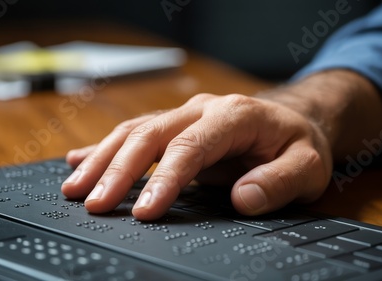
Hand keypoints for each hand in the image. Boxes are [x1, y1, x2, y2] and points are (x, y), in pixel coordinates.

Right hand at [61, 93, 332, 219]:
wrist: (293, 122)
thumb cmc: (298, 144)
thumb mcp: (306, 165)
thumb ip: (278, 181)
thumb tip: (243, 199)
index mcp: (235, 115)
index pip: (190, 147)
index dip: (165, 179)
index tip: (145, 211)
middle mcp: (203, 110)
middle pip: (151, 135)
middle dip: (118, 171)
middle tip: (95, 204)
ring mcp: (186, 115)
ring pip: (135, 131)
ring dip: (103, 159)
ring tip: (75, 187)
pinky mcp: (176, 126)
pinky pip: (135, 132)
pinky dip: (105, 147)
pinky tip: (79, 159)